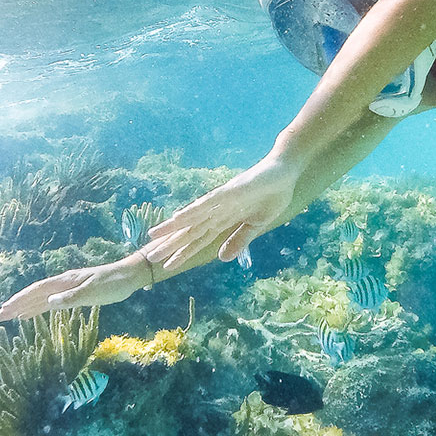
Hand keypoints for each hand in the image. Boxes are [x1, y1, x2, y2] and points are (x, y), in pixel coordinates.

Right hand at [0, 253, 152, 320]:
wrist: (129, 276)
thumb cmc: (114, 284)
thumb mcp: (94, 293)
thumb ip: (71, 298)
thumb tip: (48, 303)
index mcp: (65, 282)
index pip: (36, 292)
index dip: (19, 301)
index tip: (3, 310)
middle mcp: (63, 283)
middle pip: (33, 294)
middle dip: (15, 305)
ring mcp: (67, 287)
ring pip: (40, 298)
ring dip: (24, 307)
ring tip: (8, 315)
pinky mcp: (74, 292)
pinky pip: (50, 301)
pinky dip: (38, 308)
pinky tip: (32, 314)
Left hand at [143, 156, 298, 271]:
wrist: (285, 171)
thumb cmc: (271, 195)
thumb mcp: (256, 225)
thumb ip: (239, 240)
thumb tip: (221, 258)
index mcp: (224, 219)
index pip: (199, 239)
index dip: (183, 252)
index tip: (166, 265)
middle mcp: (218, 209)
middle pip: (191, 229)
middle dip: (171, 243)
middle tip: (150, 256)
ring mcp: (222, 199)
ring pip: (194, 216)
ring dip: (174, 226)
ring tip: (154, 235)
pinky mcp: (231, 190)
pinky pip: (210, 202)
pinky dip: (194, 210)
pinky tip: (179, 216)